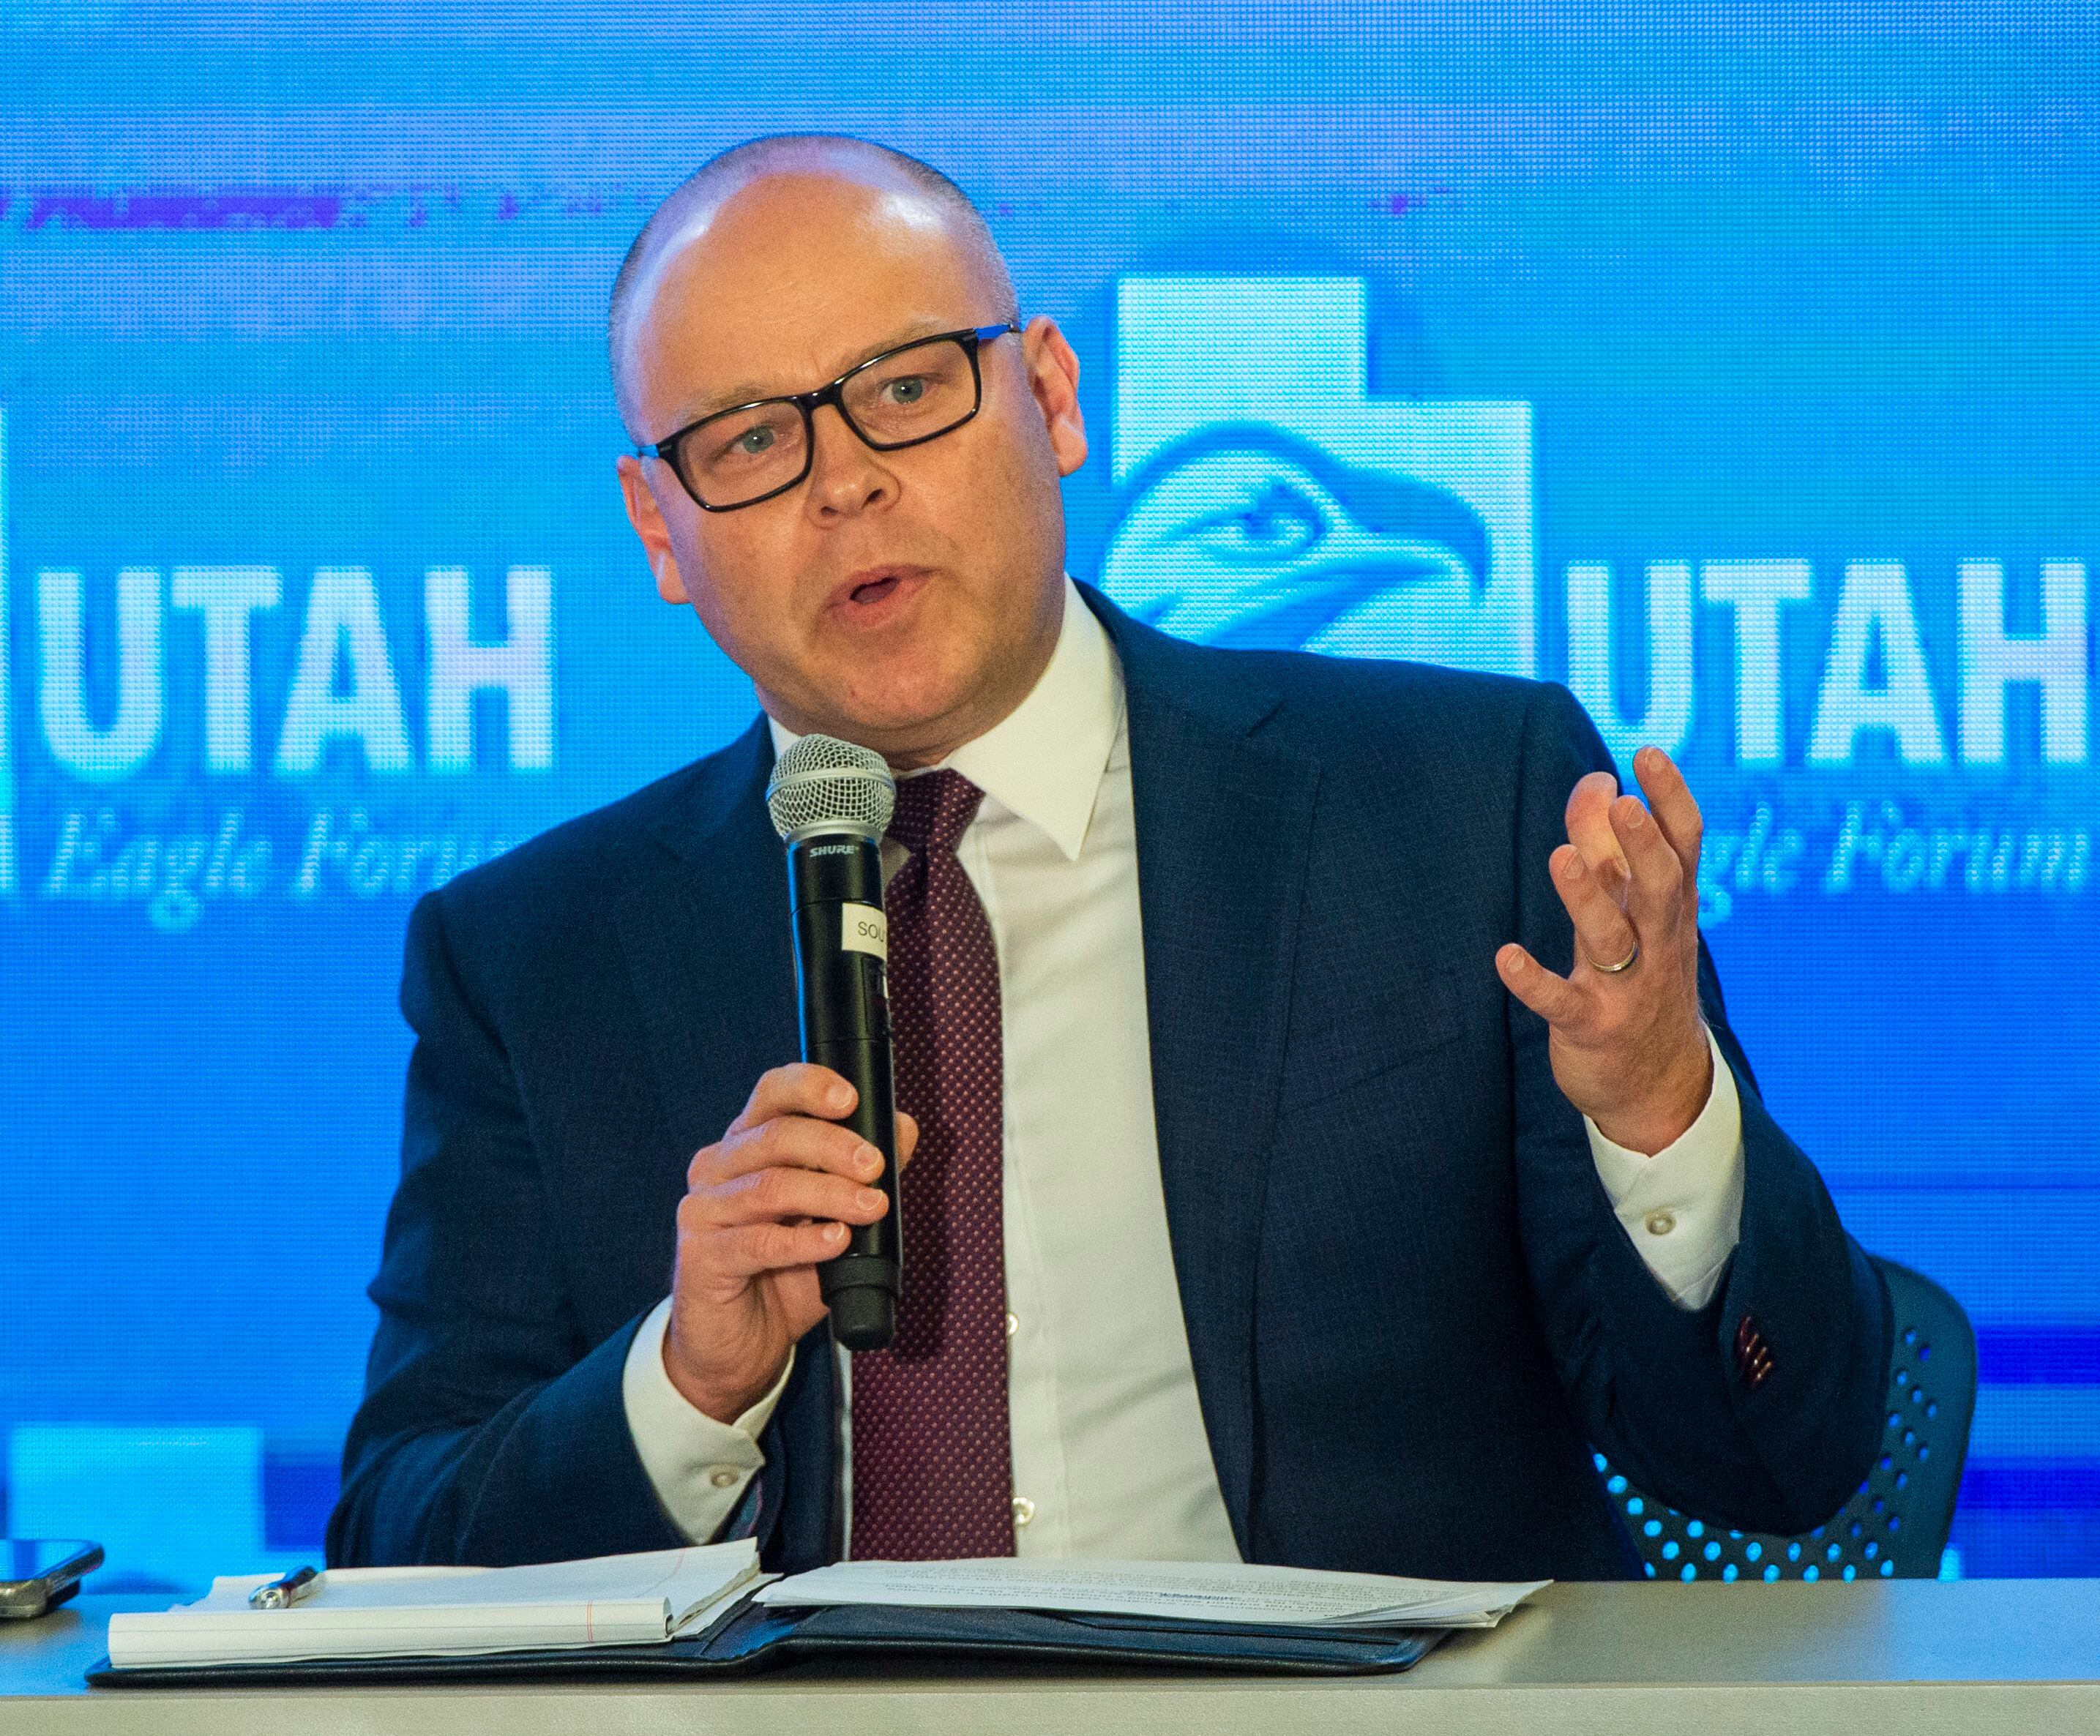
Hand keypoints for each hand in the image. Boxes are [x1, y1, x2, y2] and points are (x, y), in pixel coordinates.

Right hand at [663, 1064, 916, 1422]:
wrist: (742, 1346)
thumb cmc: (787, 1275)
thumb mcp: (834, 1218)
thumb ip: (863, 1173)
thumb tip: (902, 1127)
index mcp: (748, 1144)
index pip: (772, 1093)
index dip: (810, 1086)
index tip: (851, 1099)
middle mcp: (718, 1168)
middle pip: (774, 1136)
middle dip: (833, 1146)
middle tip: (875, 1166)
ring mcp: (703, 1212)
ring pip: (769, 1187)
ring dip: (829, 1194)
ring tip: (871, 1207)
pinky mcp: (700, 1258)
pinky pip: (756, 1242)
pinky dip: (803, 1241)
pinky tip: (835, 1241)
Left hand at [1495, 744, 1712, 1155]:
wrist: (1661, 1087)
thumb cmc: (1643, 975)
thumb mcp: (1635, 913)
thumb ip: (1613, 848)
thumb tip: (1597, 780)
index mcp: (1672, 908)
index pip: (1684, 846)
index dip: (1671, 799)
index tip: (1648, 754)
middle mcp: (1658, 942)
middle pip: (1661, 886)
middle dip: (1643, 846)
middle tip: (1623, 804)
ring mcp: (1627, 986)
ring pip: (1611, 937)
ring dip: (1586, 898)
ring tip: (1561, 857)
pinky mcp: (1591, 1027)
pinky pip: (1562, 1002)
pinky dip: (1534, 980)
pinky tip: (1505, 957)